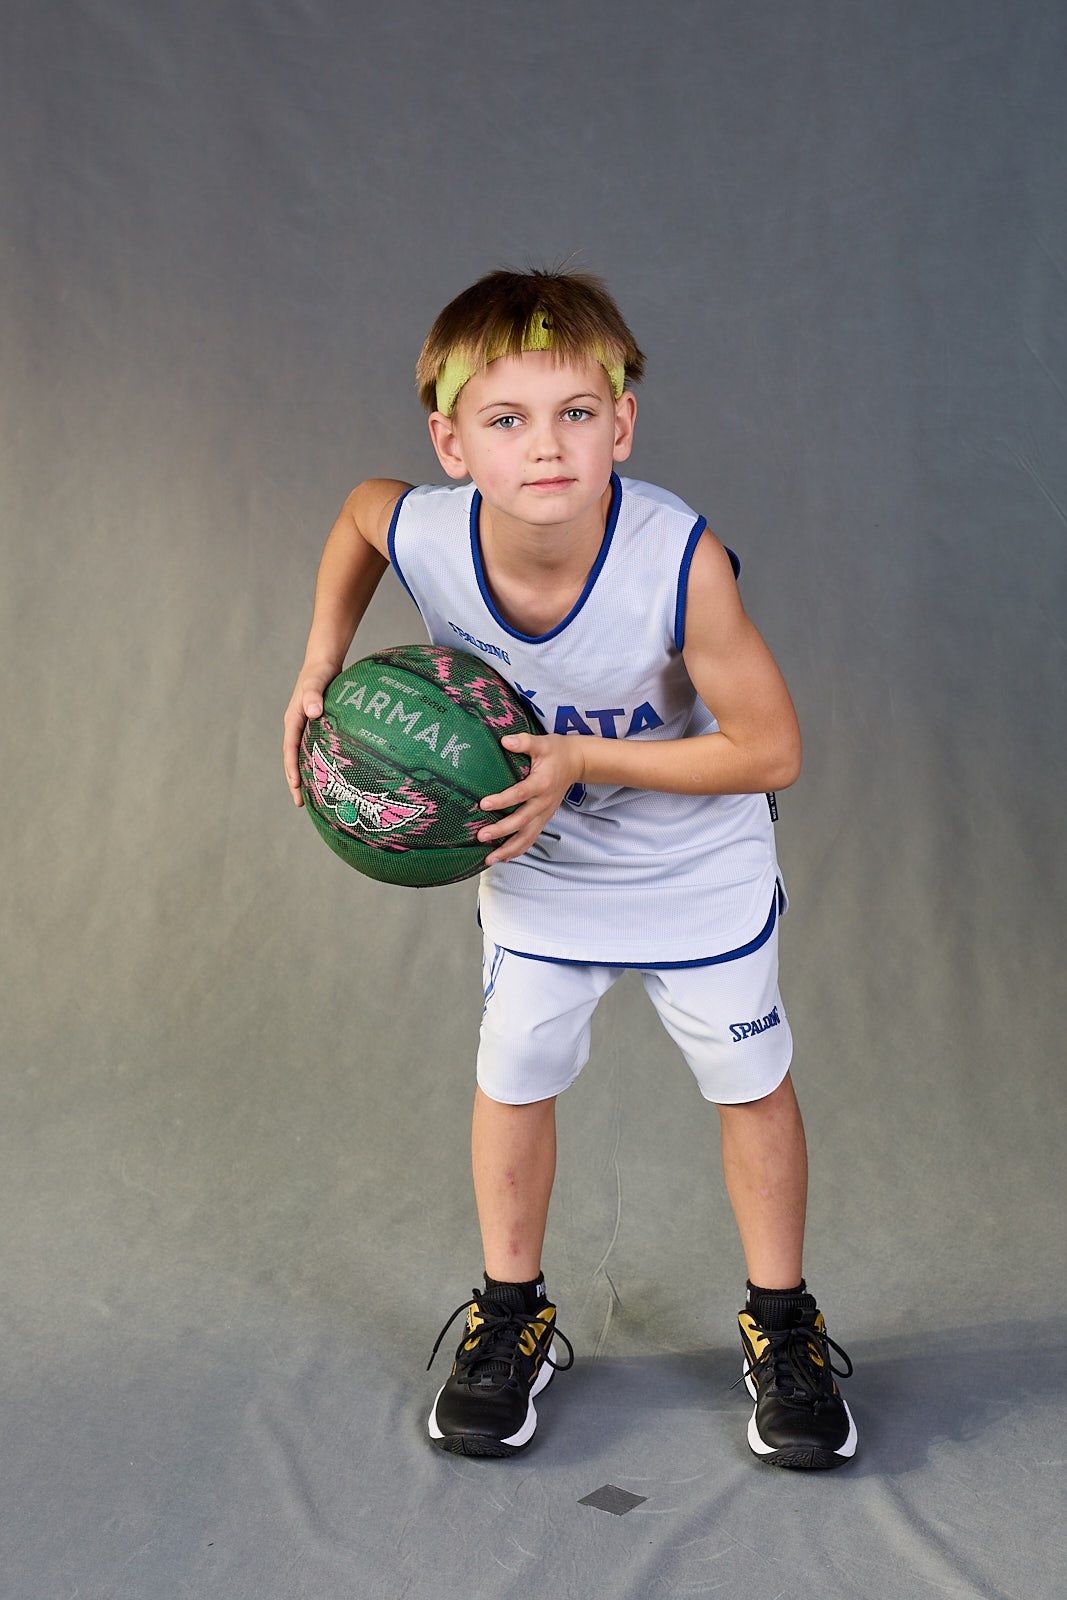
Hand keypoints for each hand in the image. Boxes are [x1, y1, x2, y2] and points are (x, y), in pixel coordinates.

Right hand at [282, 668, 332, 806]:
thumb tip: (313, 712)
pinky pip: (315, 749)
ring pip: (304, 756)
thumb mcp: (316, 682)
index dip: (291, 769)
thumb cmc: (319, 672)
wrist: (323, 662)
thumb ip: (314, 696)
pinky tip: (329, 775)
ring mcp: (306, 727)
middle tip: (301, 804)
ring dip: (306, 775)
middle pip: (293, 758)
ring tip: (313, 797)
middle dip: (295, 781)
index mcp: (293, 720)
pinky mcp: (317, 726)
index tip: (296, 787)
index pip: (289, 750)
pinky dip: (318, 763)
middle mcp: (297, 726)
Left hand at [477, 733, 585, 863]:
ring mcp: (545, 814)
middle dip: (501, 831)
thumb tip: (505, 741)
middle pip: (522, 821)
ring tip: (490, 859)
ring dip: (508, 849)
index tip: (483, 804)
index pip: (520, 794)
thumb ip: (524, 742)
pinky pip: (531, 838)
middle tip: (481, 836)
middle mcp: (544, 803)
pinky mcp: (544, 819)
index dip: (502, 800)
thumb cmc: (557, 752)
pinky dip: (518, 850)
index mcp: (542, 783)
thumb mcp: (542, 742)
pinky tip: (504, 858)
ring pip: (527, 836)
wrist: (577, 763)